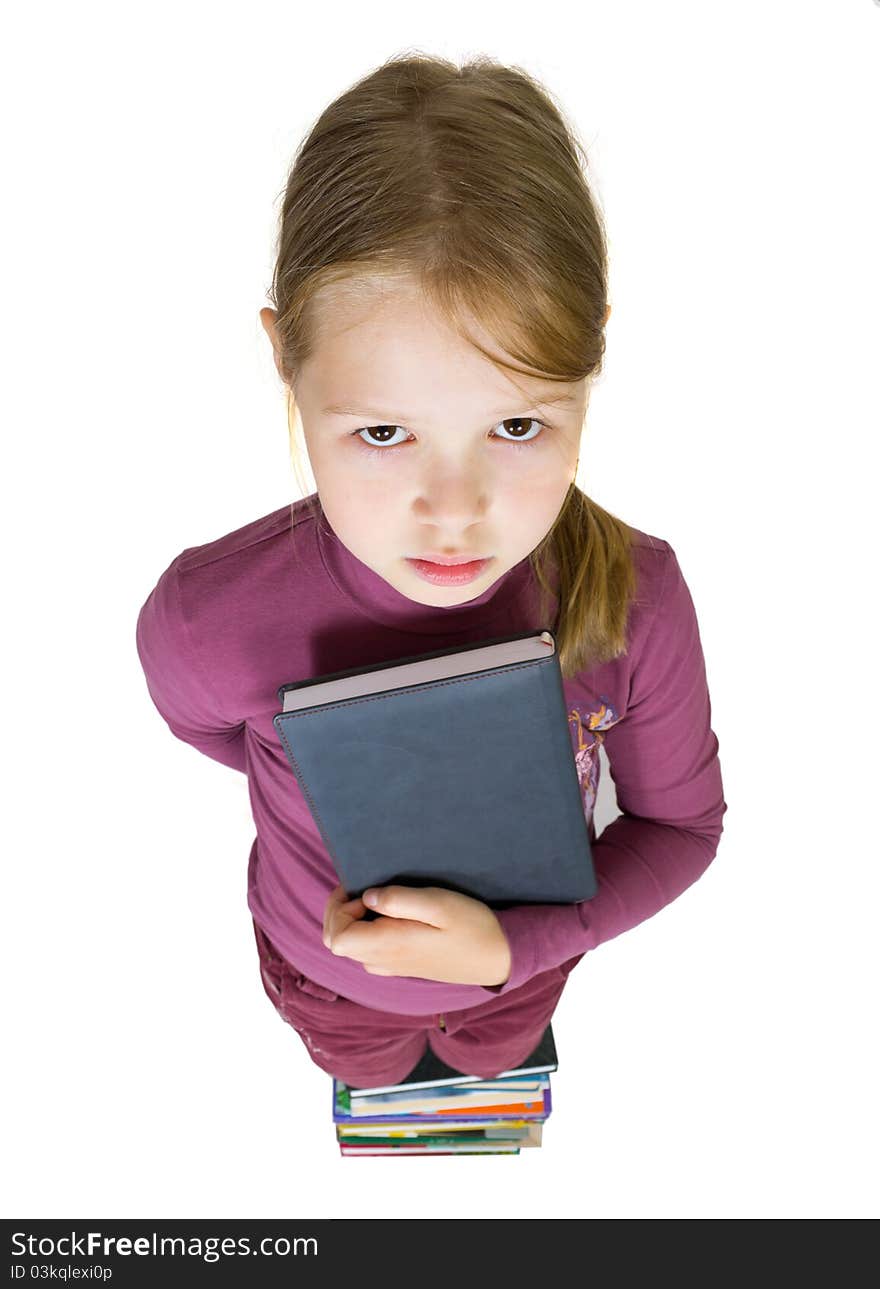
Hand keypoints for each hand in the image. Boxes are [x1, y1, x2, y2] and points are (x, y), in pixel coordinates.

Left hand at [321, 883, 511, 986]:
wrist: (497, 957)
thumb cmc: (472, 926)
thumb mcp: (440, 904)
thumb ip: (400, 900)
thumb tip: (367, 896)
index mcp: (389, 946)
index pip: (336, 937)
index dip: (339, 908)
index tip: (364, 889)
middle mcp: (384, 961)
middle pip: (337, 941)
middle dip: (340, 911)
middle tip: (366, 888)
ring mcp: (390, 966)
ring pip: (350, 946)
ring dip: (352, 920)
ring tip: (379, 898)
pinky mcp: (400, 966)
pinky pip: (366, 950)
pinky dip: (365, 930)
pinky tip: (389, 915)